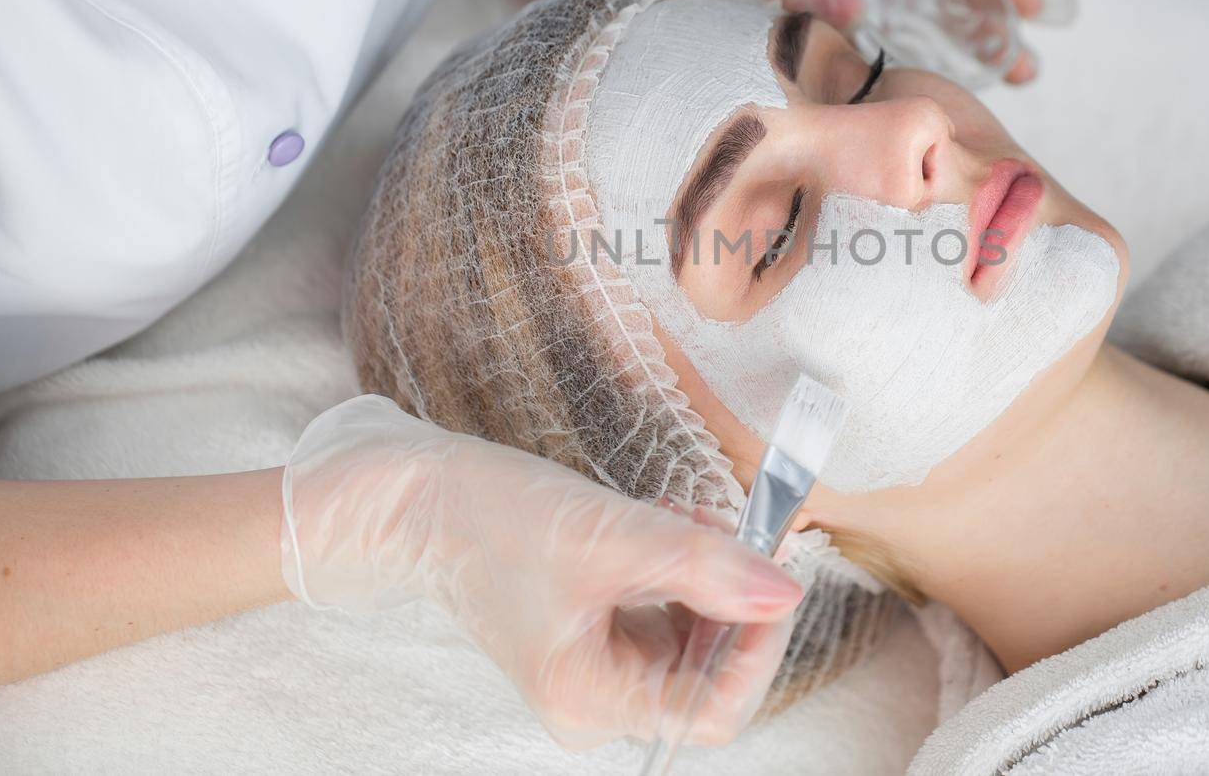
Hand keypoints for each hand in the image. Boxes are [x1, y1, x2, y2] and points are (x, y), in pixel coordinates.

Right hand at [281, 395, 802, 748]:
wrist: (423, 499)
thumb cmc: (492, 520)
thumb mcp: (609, 535)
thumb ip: (703, 564)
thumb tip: (785, 590)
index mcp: (590, 700)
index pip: (713, 708)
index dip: (758, 645)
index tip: (775, 572)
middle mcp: (597, 700)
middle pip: (710, 668)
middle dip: (730, 594)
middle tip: (734, 526)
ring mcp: (599, 669)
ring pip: (697, 633)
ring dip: (709, 571)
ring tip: (685, 515)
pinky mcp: (600, 634)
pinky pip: (672, 610)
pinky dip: (683, 564)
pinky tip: (667, 523)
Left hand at [480, 0, 1072, 83]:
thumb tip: (861, 13)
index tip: (1042, 10)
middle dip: (975, 28)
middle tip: (1027, 74)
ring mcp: (788, 8)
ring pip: (879, 39)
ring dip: (926, 70)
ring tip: (975, 108)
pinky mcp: (755, 50)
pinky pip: (825, 77)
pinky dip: (859, 103)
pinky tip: (876, 139)